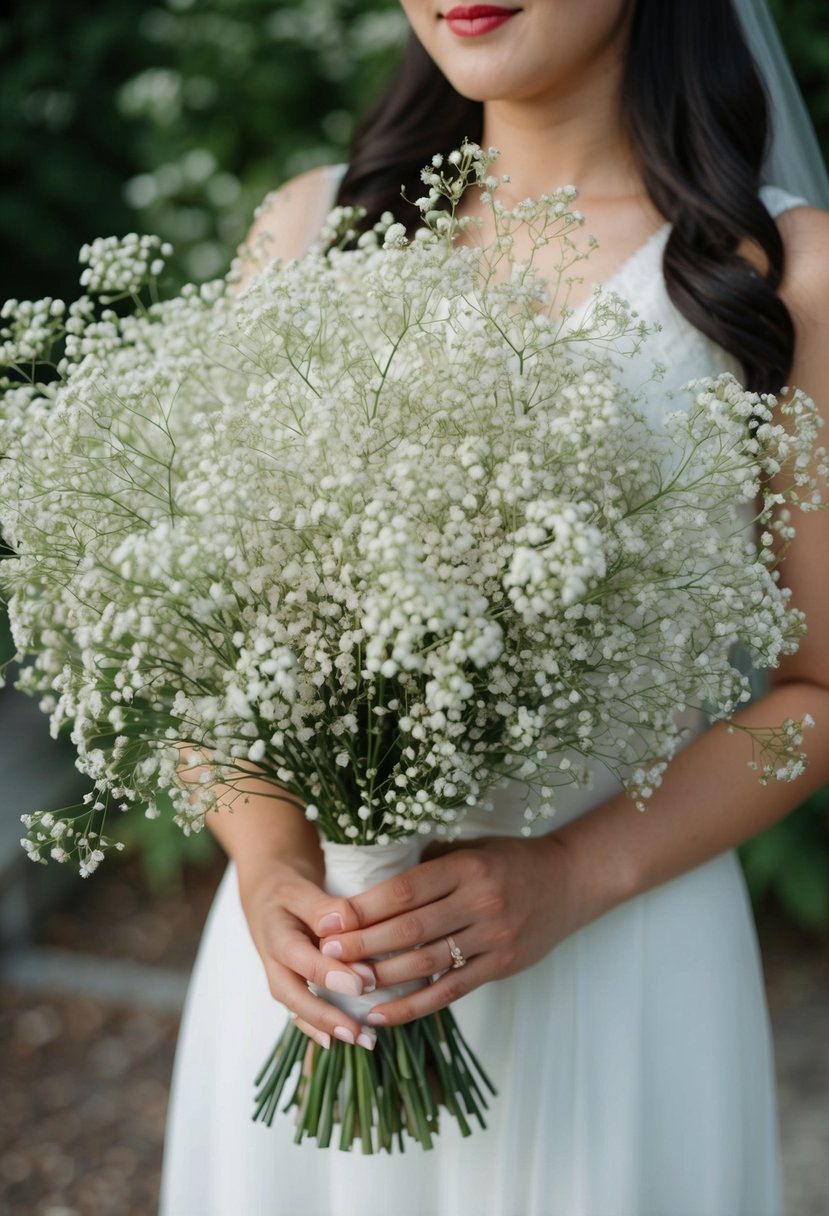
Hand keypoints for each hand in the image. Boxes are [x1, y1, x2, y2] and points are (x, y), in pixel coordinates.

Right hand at [237, 858, 378, 1050]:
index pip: (301, 958)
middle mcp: (274, 963)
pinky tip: (345, 1039)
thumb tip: (343, 922)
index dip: (329, 973)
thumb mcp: (301, 889)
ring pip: (297, 1008)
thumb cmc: (288, 891)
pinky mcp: (290, 986)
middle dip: (325, 1015)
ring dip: (326, 1027)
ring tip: (362, 1039)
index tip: (361, 984)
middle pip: (293, 995)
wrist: (267, 895)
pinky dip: (320, 1028)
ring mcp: (280, 978)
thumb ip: (323, 906)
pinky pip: (301, 1012)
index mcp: (276, 935)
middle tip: (359, 1031)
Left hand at [318, 833, 585, 1026]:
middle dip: (363, 942)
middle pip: (410, 928)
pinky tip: (381, 1015)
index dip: (364, 907)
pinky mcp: (502, 966)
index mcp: (468, 866)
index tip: (329, 918)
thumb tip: (371, 875)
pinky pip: (450, 991)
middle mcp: (481, 902)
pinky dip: (413, 1007)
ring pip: (426, 963)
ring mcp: (494, 937)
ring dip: (381, 977)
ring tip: (344, 983)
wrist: (569, 881)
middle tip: (325, 951)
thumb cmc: (511, 859)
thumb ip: (428, 862)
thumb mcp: (471, 846)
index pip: (406, 890)